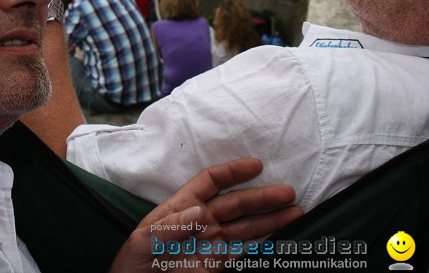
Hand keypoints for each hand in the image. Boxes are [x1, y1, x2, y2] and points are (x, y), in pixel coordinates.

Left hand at [110, 158, 301, 271]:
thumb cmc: (132, 263)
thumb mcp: (143, 242)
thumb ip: (170, 227)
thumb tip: (198, 211)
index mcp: (181, 207)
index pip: (211, 182)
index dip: (233, 172)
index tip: (257, 165)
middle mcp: (201, 221)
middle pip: (236, 203)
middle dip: (262, 197)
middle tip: (288, 192)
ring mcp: (211, 242)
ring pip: (246, 226)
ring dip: (270, 219)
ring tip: (295, 211)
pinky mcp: (217, 264)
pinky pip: (243, 250)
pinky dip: (262, 242)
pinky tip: (279, 233)